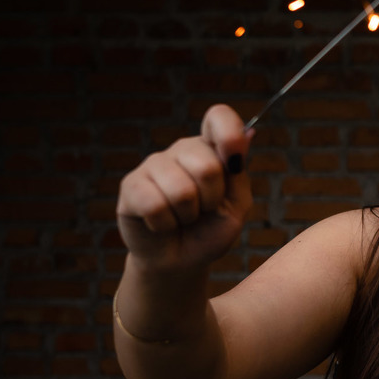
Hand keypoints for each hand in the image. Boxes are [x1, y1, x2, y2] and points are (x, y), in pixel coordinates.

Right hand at [116, 104, 253, 273]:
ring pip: (181, 190)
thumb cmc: (210, 230)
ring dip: (188, 216)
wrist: (181, 261)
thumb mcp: (236, 206)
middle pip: (207, 166)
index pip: (219, 117)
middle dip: (212, 200)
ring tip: (183, 218)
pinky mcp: (130, 186)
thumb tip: (248, 133)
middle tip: (204, 210)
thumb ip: (238, 174)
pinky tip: (162, 224)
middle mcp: (182, 150)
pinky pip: (154, 205)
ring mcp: (154, 165)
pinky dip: (165, 224)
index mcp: (212, 149)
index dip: (229, 134)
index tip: (234, 160)